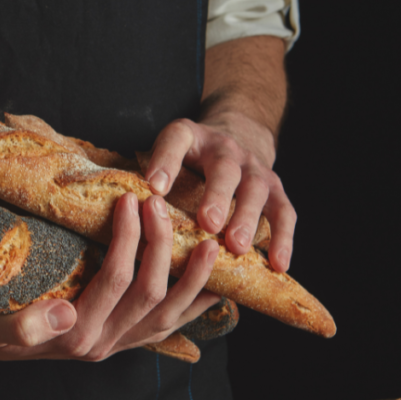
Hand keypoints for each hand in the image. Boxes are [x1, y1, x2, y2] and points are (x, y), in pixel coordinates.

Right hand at [0, 193, 220, 360]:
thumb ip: (23, 326)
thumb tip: (64, 314)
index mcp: (74, 334)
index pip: (114, 280)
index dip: (128, 239)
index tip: (129, 199)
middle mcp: (101, 343)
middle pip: (149, 293)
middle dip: (161, 246)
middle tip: (159, 203)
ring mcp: (115, 344)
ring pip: (169, 315)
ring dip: (193, 280)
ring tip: (210, 245)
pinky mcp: (121, 340)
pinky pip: (167, 326)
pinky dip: (192, 305)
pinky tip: (212, 286)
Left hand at [144, 114, 295, 271]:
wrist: (233, 135)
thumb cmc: (187, 160)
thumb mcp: (165, 155)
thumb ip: (146, 177)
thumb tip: (117, 217)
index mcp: (190, 137)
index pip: (176, 140)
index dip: (166, 161)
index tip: (154, 186)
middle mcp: (225, 148)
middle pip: (224, 168)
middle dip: (217, 196)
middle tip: (208, 224)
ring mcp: (254, 167)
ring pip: (256, 190)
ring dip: (248, 219)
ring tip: (236, 247)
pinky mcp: (275, 188)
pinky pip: (284, 212)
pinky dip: (283, 238)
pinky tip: (278, 264)